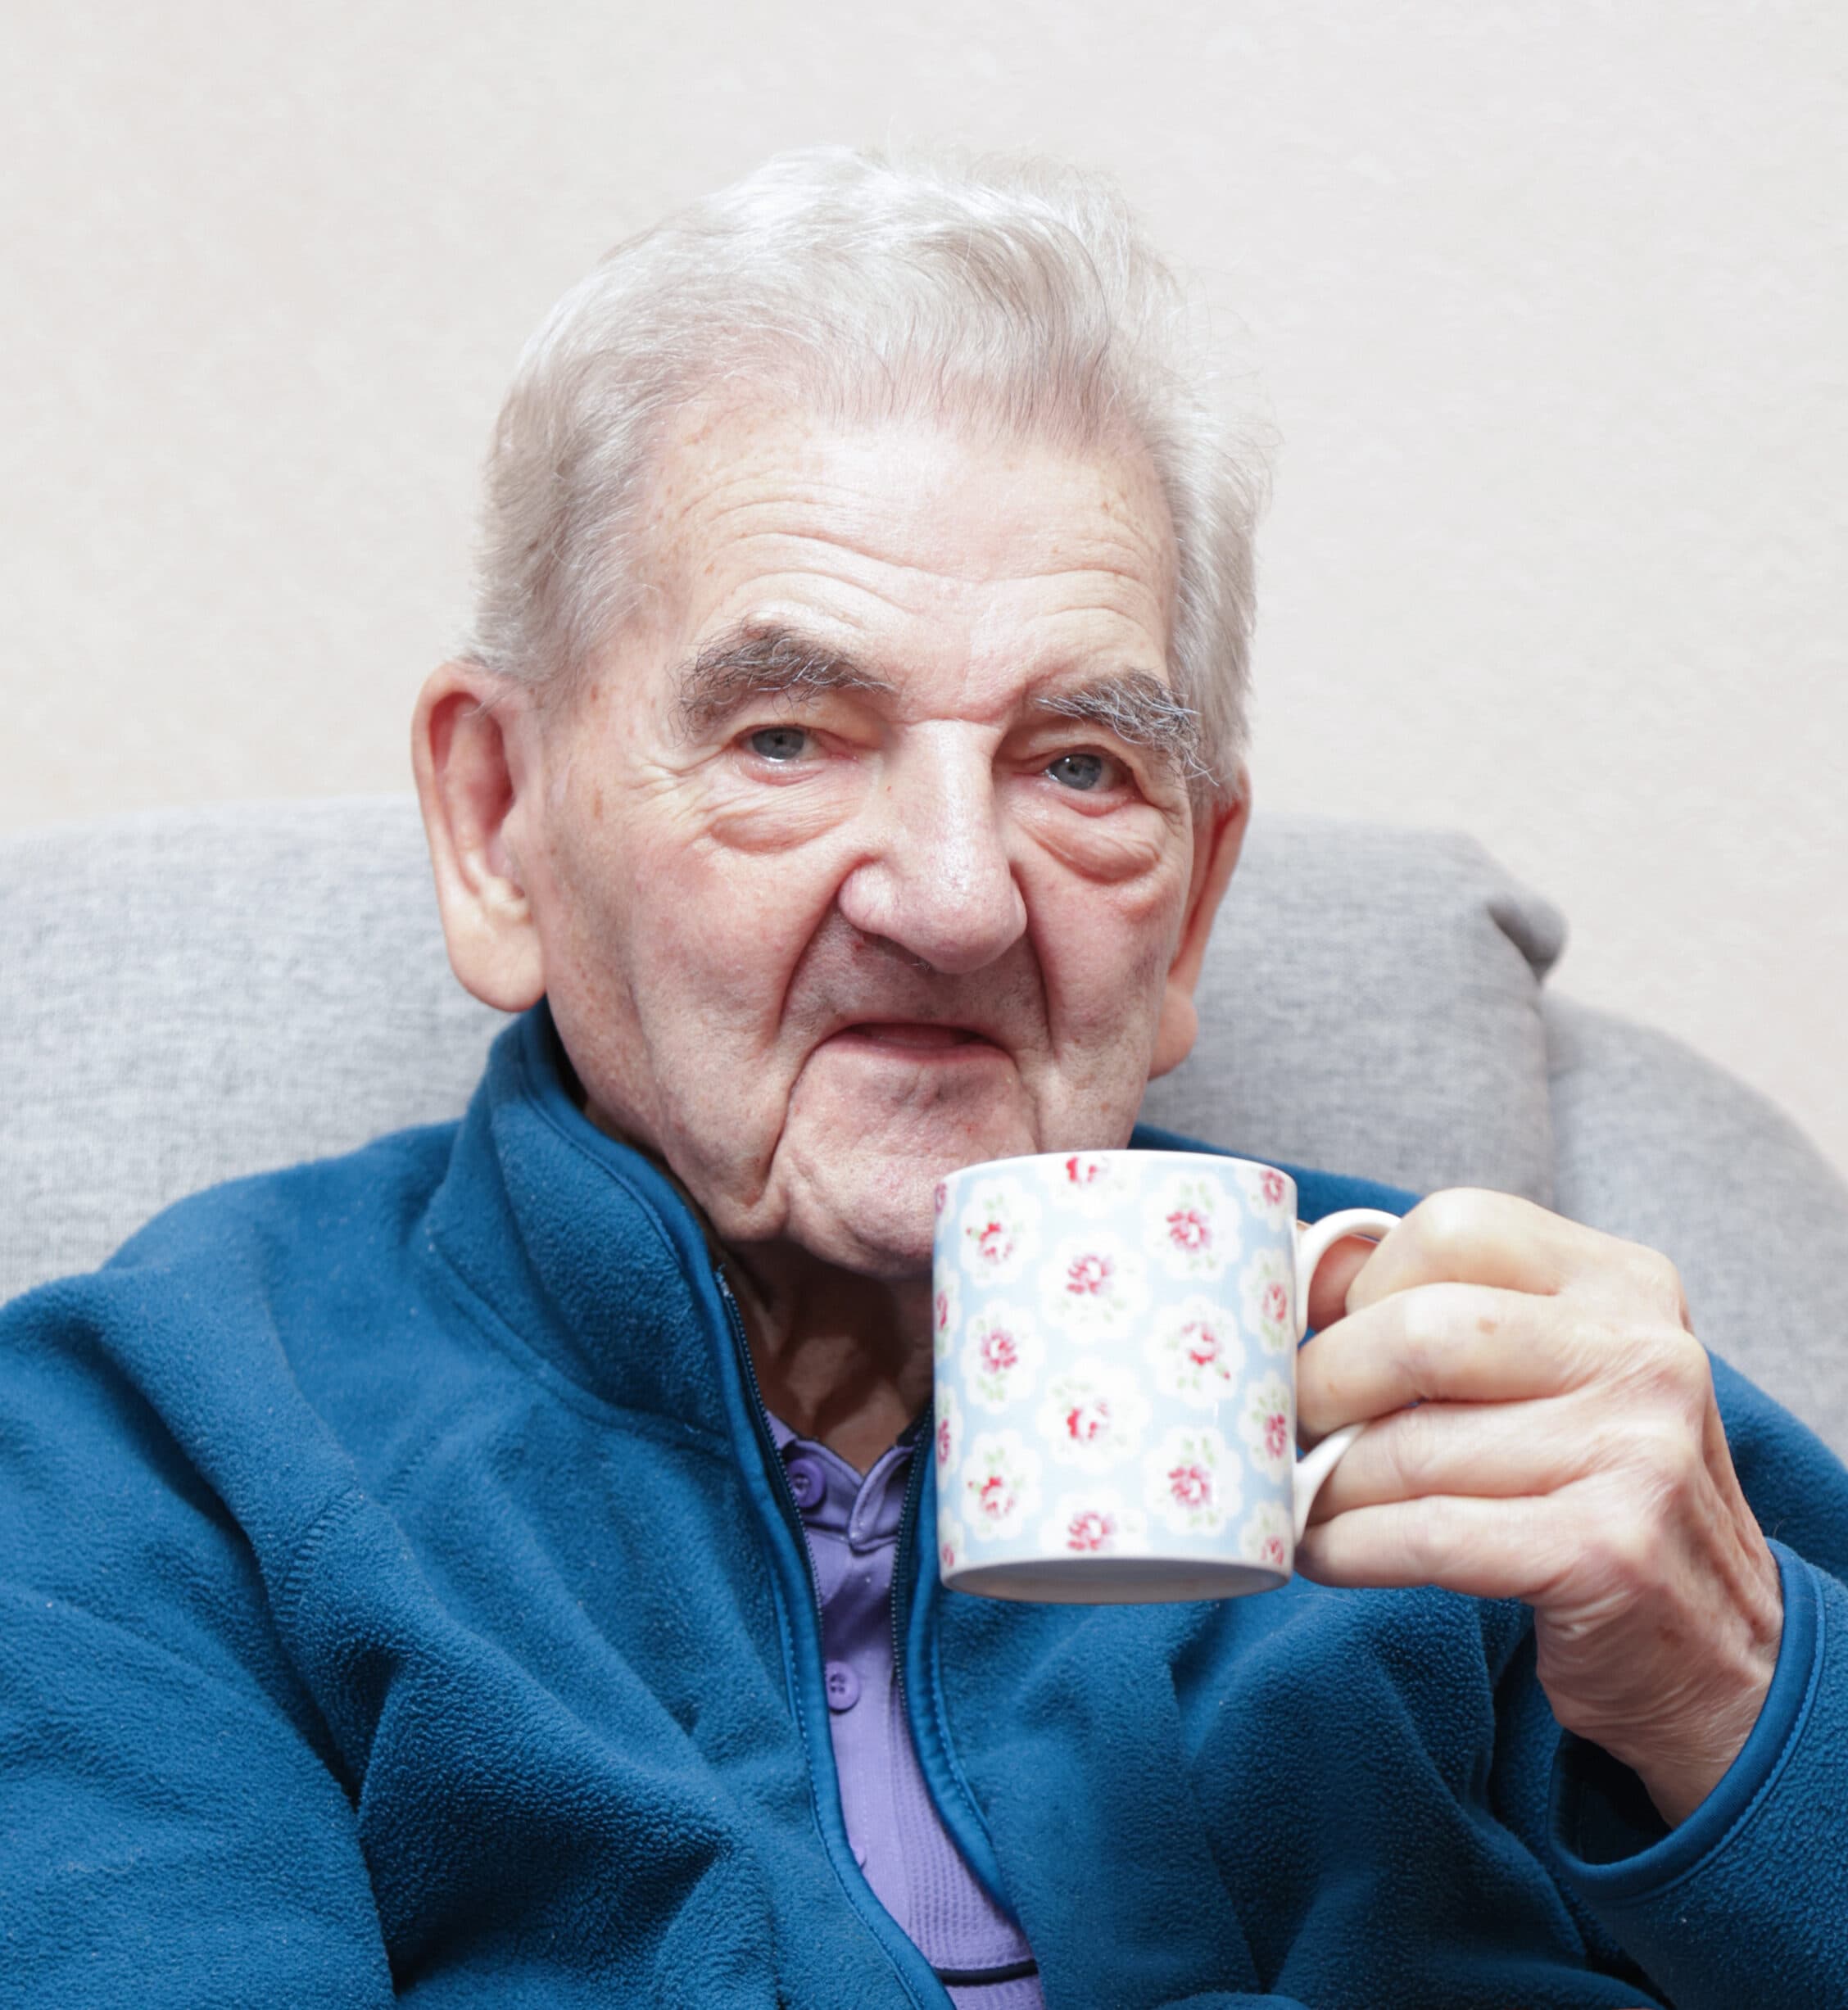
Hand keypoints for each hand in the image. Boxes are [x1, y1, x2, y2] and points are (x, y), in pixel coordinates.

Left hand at [1296, 1190, 1782, 1826]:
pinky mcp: (1607, 1553)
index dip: (1361, 1281)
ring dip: (1322, 1482)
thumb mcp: (1549, 1373)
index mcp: (1622, 1282)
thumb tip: (1288, 1262)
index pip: (1454, 1226)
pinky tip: (1320, 1551)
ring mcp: (1637, 1453)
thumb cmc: (1592, 1491)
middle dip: (1320, 1384)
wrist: (1722, 1655)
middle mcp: (1644, 1354)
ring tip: (1292, 1495)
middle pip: (1420, 1332)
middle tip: (1283, 1423)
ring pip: (1411, 1447)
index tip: (1323, 1334)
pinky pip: (1426, 1535)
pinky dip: (1348, 1546)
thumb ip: (1441, 1307)